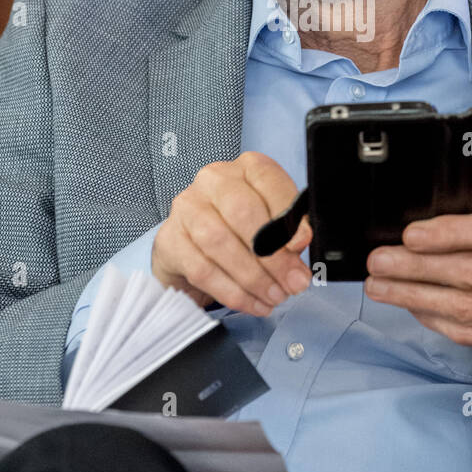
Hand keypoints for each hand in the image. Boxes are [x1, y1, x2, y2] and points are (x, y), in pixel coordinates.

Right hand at [152, 151, 313, 315]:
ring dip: (253, 277)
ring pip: (219, 242)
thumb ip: (289, 231)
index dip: (287, 214)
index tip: (301, 244)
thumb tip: (300, 241)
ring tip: (275, 296)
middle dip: (273, 255)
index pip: (268, 180)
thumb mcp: (274, 225)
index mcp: (246, 167)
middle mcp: (213, 180)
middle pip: (243, 212)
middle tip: (292, 282)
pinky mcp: (170, 239)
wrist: (195, 252)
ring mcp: (187, 208)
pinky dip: (232, 292)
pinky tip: (253, 303)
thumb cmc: (242, 233)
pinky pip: (202, 269)